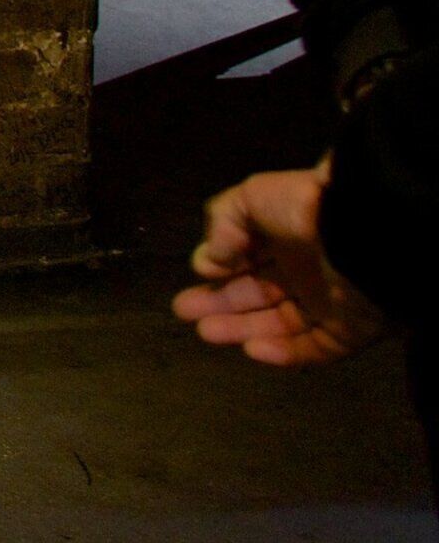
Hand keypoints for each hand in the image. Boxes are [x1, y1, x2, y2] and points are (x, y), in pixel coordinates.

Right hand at [176, 161, 390, 365]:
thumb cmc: (305, 209)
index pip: (247, 260)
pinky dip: (283, 354)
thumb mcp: (251, 196)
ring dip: (241, 330)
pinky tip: (252, 349)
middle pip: (257, 294)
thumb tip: (210, 260)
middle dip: (219, 303)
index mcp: (286, 237)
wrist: (364, 231)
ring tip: (206, 332)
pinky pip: (314, 349)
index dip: (219, 268)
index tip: (199, 273)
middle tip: (185, 311)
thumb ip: (222, 222)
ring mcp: (328, 304)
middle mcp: (305, 271)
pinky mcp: (348, 333)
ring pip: (279, 325)